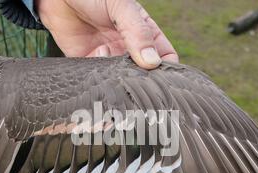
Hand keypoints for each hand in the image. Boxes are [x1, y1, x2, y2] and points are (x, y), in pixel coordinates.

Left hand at [34, 0, 178, 68]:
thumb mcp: (121, 7)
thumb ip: (138, 33)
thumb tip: (152, 62)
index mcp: (144, 34)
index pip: (165, 57)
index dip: (167, 69)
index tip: (163, 76)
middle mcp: (129, 49)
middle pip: (144, 74)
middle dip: (141, 78)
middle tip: (135, 73)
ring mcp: (110, 58)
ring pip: (122, 79)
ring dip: (119, 75)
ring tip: (112, 54)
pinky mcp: (90, 65)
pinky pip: (100, 78)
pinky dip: (101, 71)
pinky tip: (97, 49)